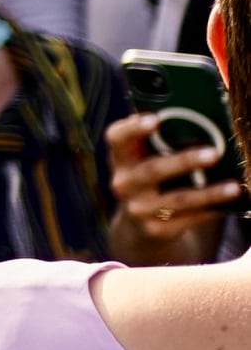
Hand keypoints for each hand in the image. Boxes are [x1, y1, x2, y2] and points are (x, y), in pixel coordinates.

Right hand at [108, 111, 240, 262]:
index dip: (132, 128)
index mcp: (120, 159)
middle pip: (152, 170)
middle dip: (184, 161)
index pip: (116, 138)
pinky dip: (212, 210)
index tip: (155, 119)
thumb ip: (158, 145)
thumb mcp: (143, 162)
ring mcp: (138, 210)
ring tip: (234, 187)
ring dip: (208, 193)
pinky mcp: (157, 230)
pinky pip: (189, 219)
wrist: (138, 226)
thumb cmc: (150, 181)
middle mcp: (124, 184)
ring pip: (177, 200)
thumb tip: (200, 124)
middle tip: (213, 153)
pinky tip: (230, 204)